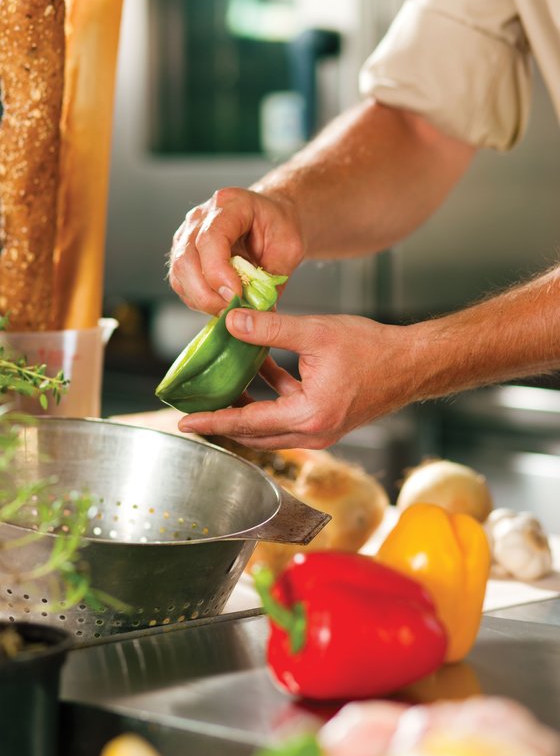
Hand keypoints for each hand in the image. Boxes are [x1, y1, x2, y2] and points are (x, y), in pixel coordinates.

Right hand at [168, 187, 304, 314]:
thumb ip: (272, 279)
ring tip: (230, 309)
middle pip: (187, 259)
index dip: (218, 272)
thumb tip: (257, 310)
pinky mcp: (185, 255)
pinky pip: (181, 283)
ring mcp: (187, 235)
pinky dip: (198, 300)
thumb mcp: (289, 248)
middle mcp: (201, 217)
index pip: (210, 239)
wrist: (271, 218)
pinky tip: (220, 303)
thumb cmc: (280, 226)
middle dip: (208, 294)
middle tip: (233, 310)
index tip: (235, 295)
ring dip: (202, 300)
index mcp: (231, 205)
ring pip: (180, 274)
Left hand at [177, 308, 417, 448]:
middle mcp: (314, 432)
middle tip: (194, 408)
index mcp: (308, 415)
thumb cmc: (374, 349)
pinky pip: (288, 415)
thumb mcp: (315, 332)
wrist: (414, 363)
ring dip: (246, 408)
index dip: (213, 420)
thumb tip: (231, 321)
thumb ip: (270, 329)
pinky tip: (260, 368)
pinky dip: (271, 397)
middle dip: (223, 420)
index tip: (185, 422)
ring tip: (221, 387)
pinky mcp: (328, 420)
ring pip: (270, 427)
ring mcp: (322, 430)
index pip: (248, 422)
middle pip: (254, 434)